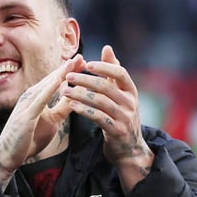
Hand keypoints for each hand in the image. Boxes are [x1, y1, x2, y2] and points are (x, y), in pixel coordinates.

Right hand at [0, 56, 83, 189]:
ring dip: (60, 73)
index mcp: (37, 99)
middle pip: (51, 80)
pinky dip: (50, 88)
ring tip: (73, 63)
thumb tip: (76, 97)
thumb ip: (62, 109)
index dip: (68, 71)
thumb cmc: (28, 140)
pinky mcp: (26, 114)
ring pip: (46, 85)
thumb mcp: (52, 122)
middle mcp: (30, 97)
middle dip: (67, 68)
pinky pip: (41, 99)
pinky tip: (60, 80)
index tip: (82, 62)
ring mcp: (27, 104)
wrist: (8, 155)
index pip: (55, 82)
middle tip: (82, 57)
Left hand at [64, 45, 153, 189]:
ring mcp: (125, 117)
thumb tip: (107, 47)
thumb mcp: (121, 94)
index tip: (87, 63)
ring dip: (80, 95)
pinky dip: (84, 110)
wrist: (129, 148)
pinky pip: (98, 117)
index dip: (104, 67)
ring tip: (64, 91)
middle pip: (106, 87)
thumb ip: (113, 72)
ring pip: (100, 101)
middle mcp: (131, 102)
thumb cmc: (121, 115)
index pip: (120, 73)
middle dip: (85, 80)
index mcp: (131, 91)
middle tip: (68, 76)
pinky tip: (71, 106)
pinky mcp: (116, 130)